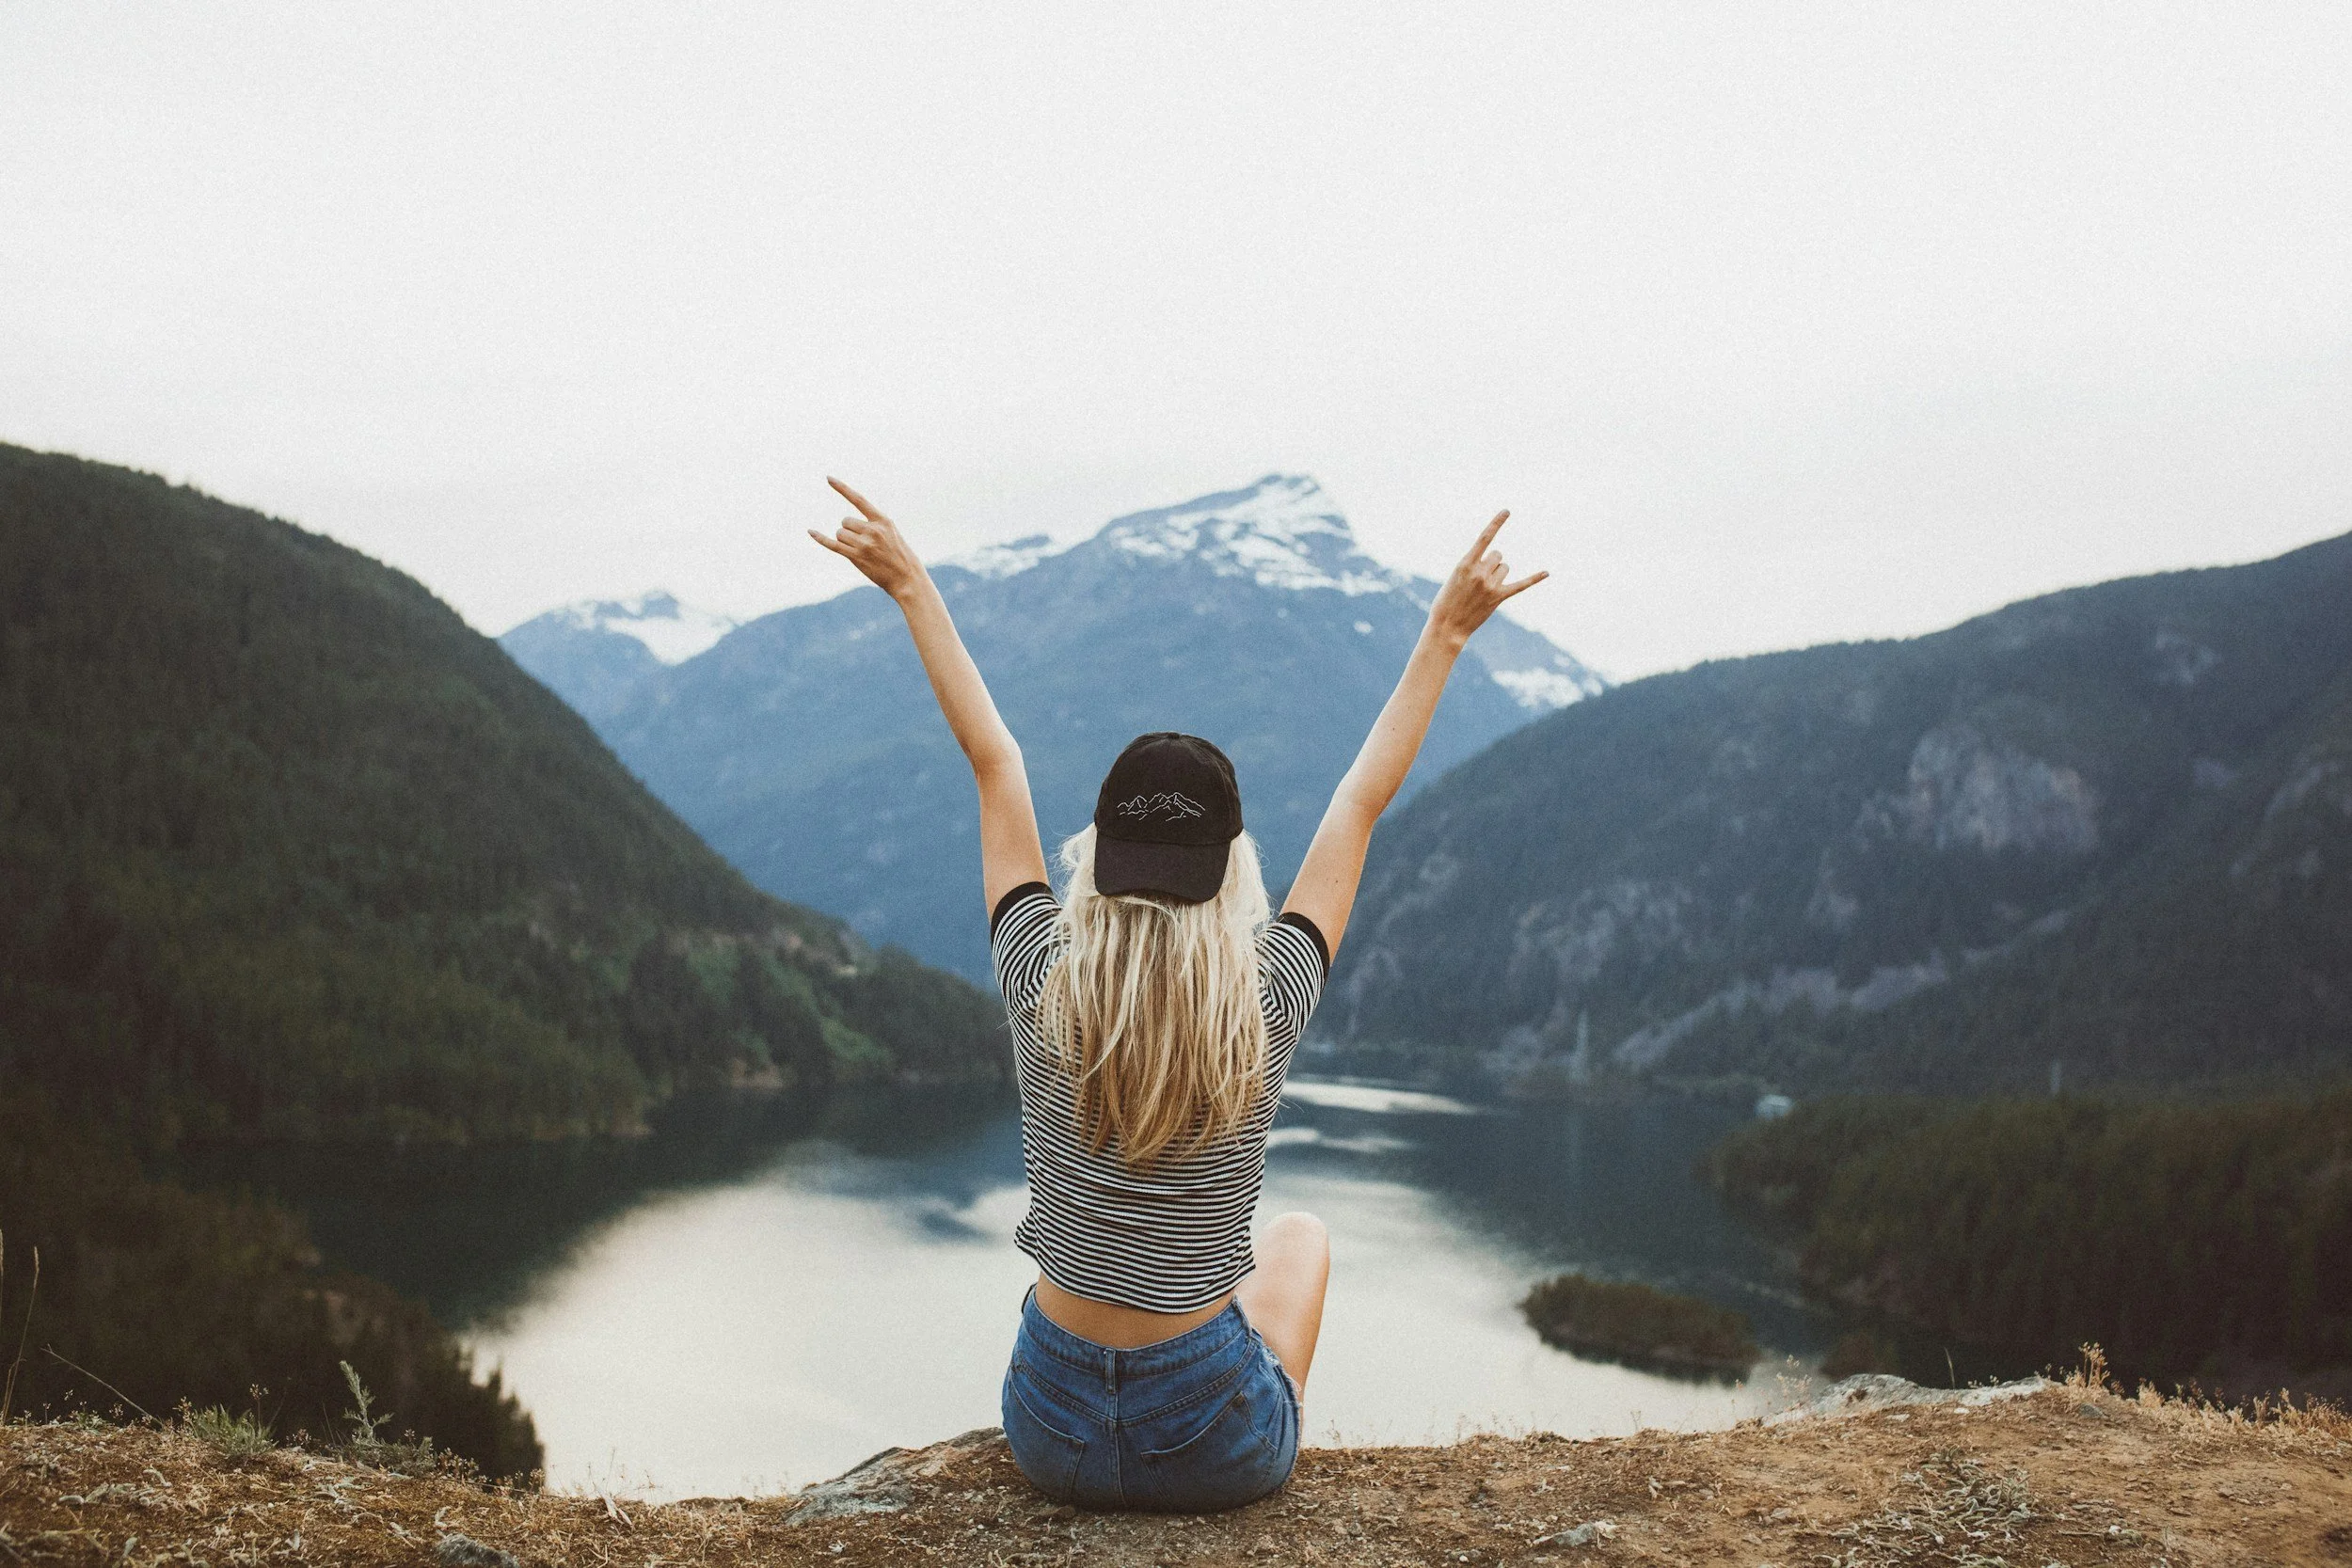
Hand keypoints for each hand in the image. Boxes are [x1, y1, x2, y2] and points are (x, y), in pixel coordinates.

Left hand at [808, 478, 927, 600]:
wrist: (907, 578)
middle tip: (864, 544)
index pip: (858, 499)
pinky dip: (820, 538)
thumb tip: (849, 524)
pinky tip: (810, 531)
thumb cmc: (901, 557)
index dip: (842, 488)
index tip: (828, 478)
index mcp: (882, 520)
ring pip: (840, 534)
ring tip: (863, 553)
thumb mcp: (892, 534)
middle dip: (849, 531)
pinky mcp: (856, 557)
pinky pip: (833, 545)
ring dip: (846, 542)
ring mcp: (864, 544)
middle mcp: (872, 530)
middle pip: (845, 522)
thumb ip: (875, 525)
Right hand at [1426, 509, 1546, 647]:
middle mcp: (1480, 573)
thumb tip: (1496, 562)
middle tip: (1479, 579)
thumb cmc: (1447, 600)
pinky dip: (1534, 578)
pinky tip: (1547, 572)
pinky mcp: (1498, 598)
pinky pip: (1520, 585)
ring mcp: (1490, 586)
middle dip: (1492, 563)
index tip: (1507, 511)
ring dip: (1498, 575)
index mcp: (1465, 564)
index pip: (1484, 538)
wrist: (1447, 626)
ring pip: (1505, 568)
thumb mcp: (1455, 577)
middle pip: (1498, 555)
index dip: (1496, 523)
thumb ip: (1473, 565)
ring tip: (1484, 589)